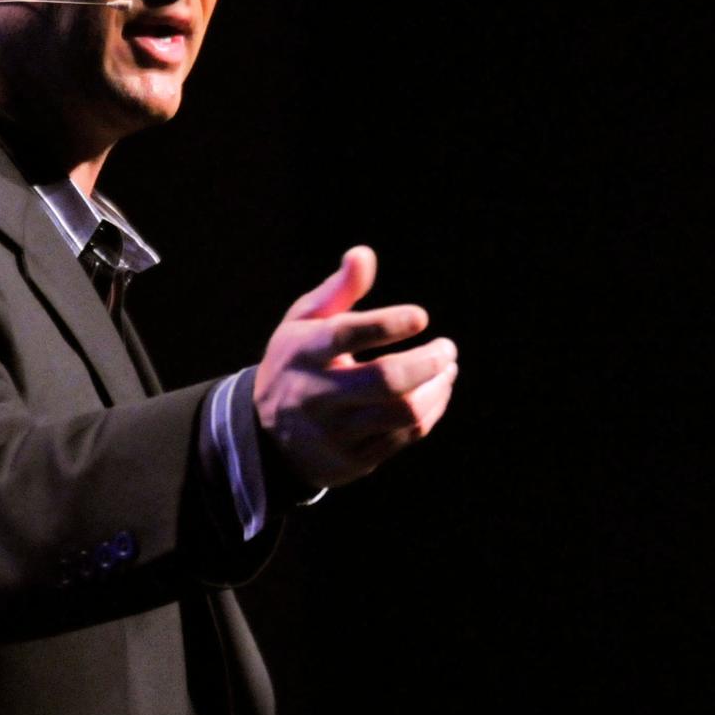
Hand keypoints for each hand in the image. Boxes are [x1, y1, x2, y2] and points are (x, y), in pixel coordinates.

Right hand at [254, 246, 457, 490]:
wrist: (266, 435)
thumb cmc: (297, 362)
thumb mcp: (303, 323)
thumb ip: (337, 290)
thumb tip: (364, 254)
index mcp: (303, 353)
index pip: (346, 335)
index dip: (388, 324)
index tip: (421, 317)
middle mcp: (315, 394)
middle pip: (386, 380)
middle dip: (428, 361)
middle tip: (447, 348)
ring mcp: (335, 432)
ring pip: (403, 412)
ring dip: (437, 388)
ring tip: (447, 368)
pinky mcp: (353, 460)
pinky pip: (405, 436)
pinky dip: (430, 411)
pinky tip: (436, 392)